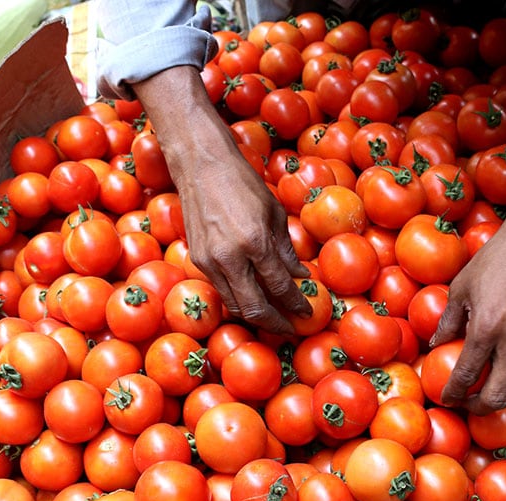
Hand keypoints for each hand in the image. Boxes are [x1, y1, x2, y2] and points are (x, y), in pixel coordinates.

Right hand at [132, 66, 310, 333]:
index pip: (280, 287)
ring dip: (256, 317)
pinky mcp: (197, 260)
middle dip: (275, 324)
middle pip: (255, 308)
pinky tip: (254, 300)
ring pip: (235, 305)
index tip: (308, 313)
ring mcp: (210, 261)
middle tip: (291, 329)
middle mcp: (230, 257)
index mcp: (255, 242)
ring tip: (275, 320)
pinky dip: (239, 301)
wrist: (201, 166)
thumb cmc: (243, 183)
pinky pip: (222, 291)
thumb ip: (286, 249)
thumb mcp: (274, 213)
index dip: (296, 304)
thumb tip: (301, 276)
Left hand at [433, 131, 505, 413]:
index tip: (445, 398)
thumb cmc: (495, 259)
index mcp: (488, 329)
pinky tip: (504, 357)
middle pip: (497, 397)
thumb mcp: (461, 287)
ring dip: (498, 387)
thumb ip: (447, 321)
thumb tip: (434, 345)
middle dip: (478, 407)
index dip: (453, 394)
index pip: (466, 377)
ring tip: (483, 381)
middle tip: (465, 402)